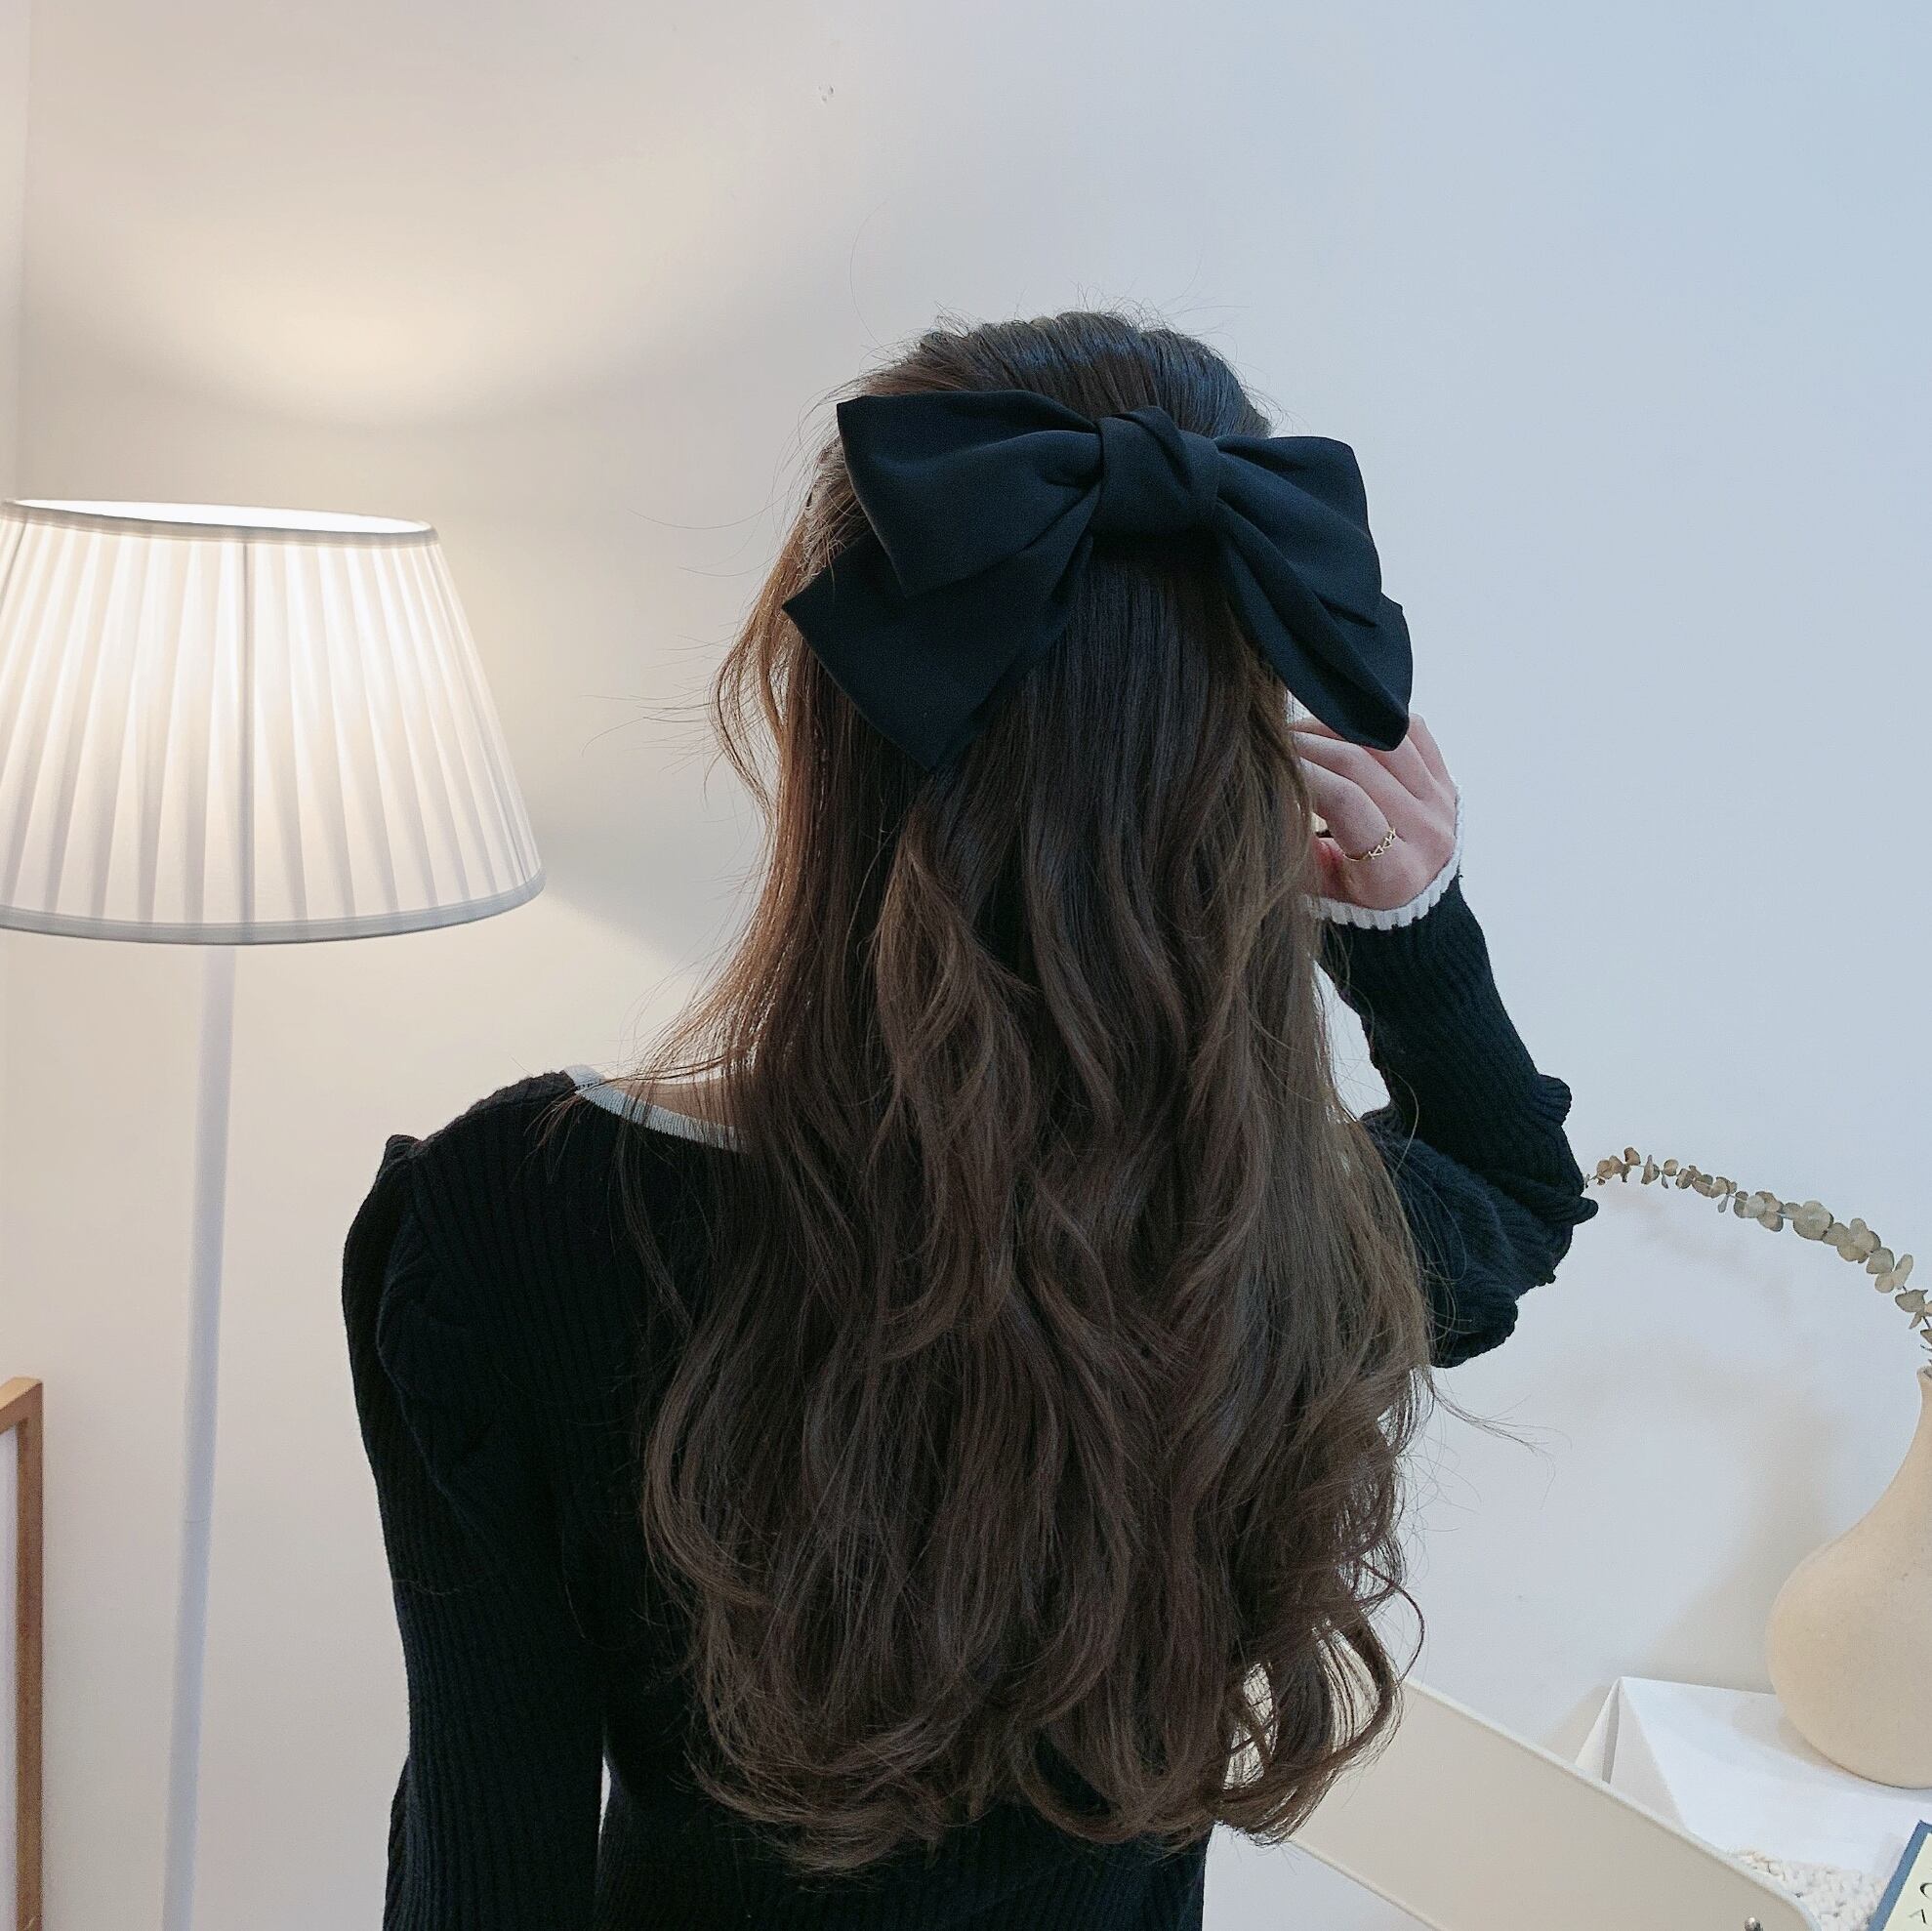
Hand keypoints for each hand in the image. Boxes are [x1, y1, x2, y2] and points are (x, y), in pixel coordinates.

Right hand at [1290, 711, 1457, 911]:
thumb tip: (1270, 791)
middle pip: (1360, 764)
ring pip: (1385, 741)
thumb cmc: (1354, 901)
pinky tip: (1343, 730)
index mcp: (1395, 872)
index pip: (1345, 801)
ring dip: (1336, 729)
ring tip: (1302, 734)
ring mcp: (1442, 806)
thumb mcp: (1319, 888)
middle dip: (1310, 744)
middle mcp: (1428, 835)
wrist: (1410, 907)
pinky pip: (1415, 733)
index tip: (1269, 759)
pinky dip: (1376, 724)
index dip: (1304, 772)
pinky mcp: (1448, 784)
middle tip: (1273, 741)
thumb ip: (1297, 847)